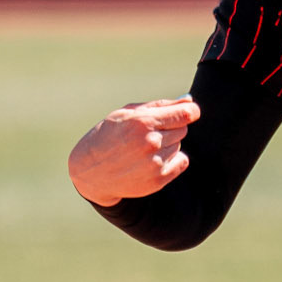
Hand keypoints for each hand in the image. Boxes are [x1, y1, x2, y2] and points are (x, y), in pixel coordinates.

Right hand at [67, 98, 199, 207]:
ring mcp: (155, 163)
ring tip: (144, 148)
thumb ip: (159, 106)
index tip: (189, 112)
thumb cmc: (108, 136)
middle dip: (171, 128)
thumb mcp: (126, 113)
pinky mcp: (158, 179)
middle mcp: (151, 142)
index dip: (191, 111)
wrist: (90, 171)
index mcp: (143, 122)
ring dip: (168, 145)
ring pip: (179, 146)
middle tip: (150, 133)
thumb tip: (188, 101)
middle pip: (182, 129)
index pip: (186, 114)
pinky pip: (181, 162)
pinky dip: (172, 160)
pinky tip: (152, 159)